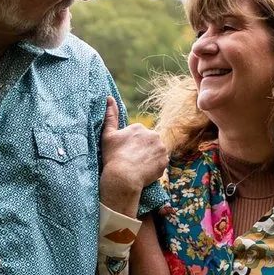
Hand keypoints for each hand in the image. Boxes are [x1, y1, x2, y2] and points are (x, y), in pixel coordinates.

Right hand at [98, 100, 168, 216]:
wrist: (123, 177)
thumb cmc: (113, 156)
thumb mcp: (108, 135)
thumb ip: (110, 116)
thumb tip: (109, 97)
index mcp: (139, 127)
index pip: (138, 135)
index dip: (131, 145)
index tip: (125, 153)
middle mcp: (153, 134)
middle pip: (149, 142)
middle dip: (143, 150)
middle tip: (132, 160)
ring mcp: (161, 148)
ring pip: (156, 152)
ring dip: (149, 158)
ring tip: (138, 166)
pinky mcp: (165, 161)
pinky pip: (160, 163)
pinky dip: (154, 167)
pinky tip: (144, 171)